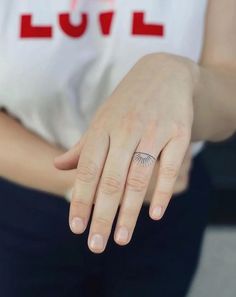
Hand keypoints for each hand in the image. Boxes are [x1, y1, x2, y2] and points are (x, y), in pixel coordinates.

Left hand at [54, 53, 197, 252]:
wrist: (164, 72)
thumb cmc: (129, 102)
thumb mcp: (102, 120)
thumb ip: (83, 146)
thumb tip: (58, 167)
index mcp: (103, 128)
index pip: (87, 170)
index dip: (81, 200)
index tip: (76, 228)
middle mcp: (125, 130)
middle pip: (111, 180)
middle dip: (102, 216)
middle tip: (96, 245)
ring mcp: (154, 130)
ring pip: (138, 177)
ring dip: (129, 212)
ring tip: (122, 239)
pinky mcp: (179, 132)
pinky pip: (170, 166)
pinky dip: (163, 191)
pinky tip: (157, 215)